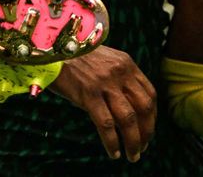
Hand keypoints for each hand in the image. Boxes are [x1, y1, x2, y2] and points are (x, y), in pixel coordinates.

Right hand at [49, 45, 155, 162]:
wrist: (50, 48)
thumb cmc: (74, 58)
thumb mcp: (104, 61)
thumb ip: (118, 78)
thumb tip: (128, 108)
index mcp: (126, 63)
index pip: (149, 94)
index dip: (152, 116)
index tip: (148, 130)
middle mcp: (120, 72)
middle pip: (144, 107)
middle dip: (147, 131)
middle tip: (142, 147)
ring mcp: (104, 83)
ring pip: (128, 119)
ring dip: (134, 141)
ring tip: (132, 155)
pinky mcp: (88, 94)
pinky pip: (106, 124)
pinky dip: (112, 142)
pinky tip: (113, 152)